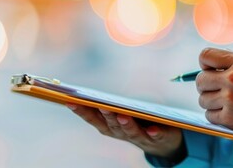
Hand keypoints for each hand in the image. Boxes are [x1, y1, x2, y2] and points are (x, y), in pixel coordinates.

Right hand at [67, 104, 183, 157]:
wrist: (162, 143)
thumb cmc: (136, 123)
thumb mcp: (120, 113)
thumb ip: (108, 104)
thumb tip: (88, 90)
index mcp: (110, 127)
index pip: (93, 119)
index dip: (81, 111)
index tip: (70, 101)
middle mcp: (122, 134)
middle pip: (112, 125)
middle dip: (106, 115)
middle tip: (102, 106)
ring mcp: (140, 138)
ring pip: (131, 132)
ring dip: (126, 125)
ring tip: (123, 116)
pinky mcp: (158, 138)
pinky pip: (155, 136)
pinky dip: (153, 133)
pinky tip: (152, 128)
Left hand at [196, 47, 232, 139]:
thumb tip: (213, 62)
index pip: (205, 55)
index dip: (205, 63)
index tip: (211, 69)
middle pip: (200, 80)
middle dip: (206, 84)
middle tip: (216, 88)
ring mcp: (230, 99)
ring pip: (203, 99)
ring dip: (211, 101)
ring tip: (226, 102)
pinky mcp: (230, 118)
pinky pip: (209, 115)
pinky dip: (216, 115)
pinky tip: (230, 113)